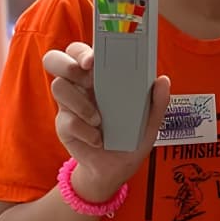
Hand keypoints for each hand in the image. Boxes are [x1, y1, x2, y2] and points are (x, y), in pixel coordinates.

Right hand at [42, 41, 170, 201]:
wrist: (115, 170)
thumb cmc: (131, 138)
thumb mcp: (149, 123)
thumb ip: (157, 103)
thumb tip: (163, 80)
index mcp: (102, 76)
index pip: (83, 51)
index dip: (83, 50)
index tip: (93, 59)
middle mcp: (82, 85)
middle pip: (56, 60)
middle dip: (67, 63)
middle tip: (86, 74)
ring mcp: (70, 104)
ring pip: (58, 86)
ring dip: (80, 102)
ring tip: (99, 119)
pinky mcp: (64, 125)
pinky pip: (67, 120)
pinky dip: (85, 130)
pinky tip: (98, 139)